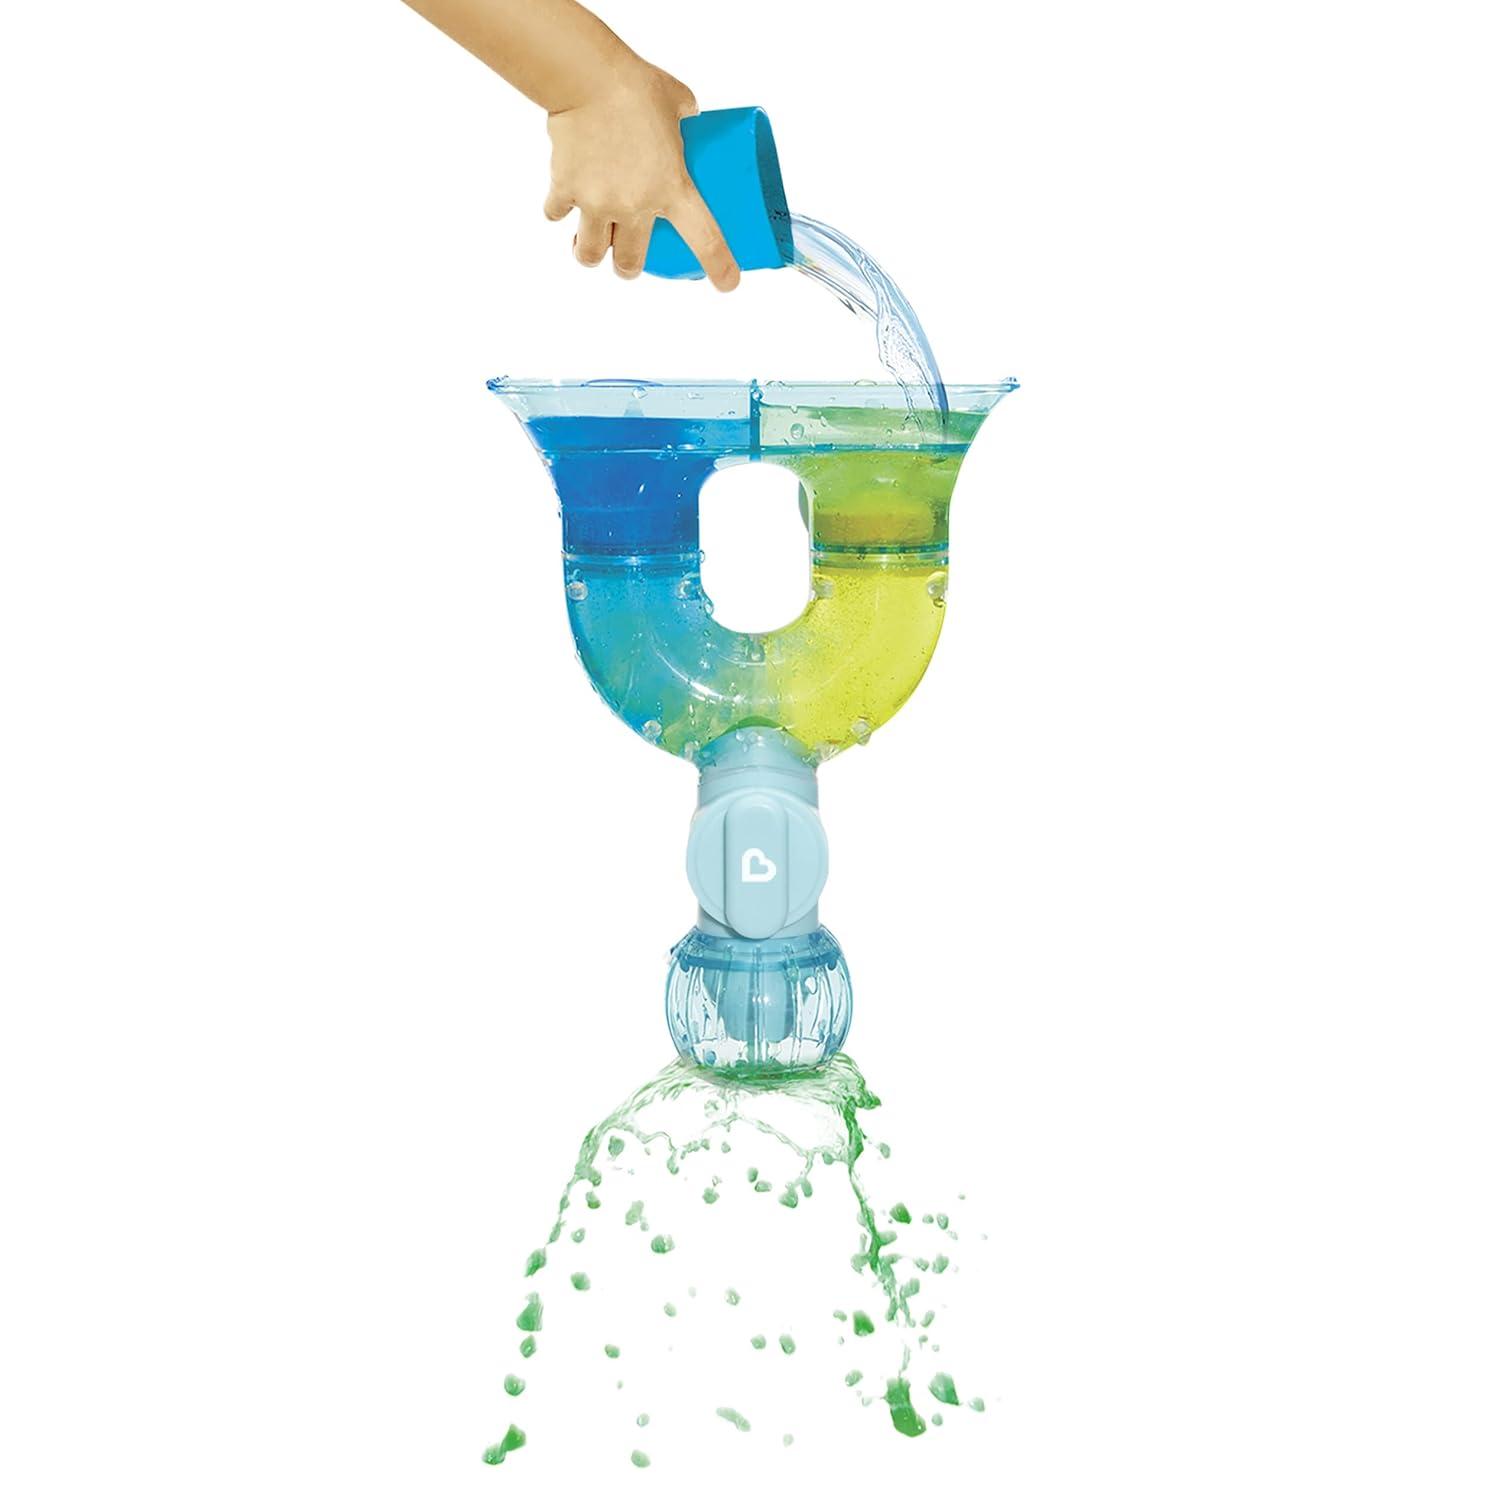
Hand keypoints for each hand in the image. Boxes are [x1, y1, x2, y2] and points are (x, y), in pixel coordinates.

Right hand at [543, 63, 739, 289]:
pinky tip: (563, 202)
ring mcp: (597, 202)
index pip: (704, 239)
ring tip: (588, 246)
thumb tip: (690, 115)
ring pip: (589, 253)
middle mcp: (634, 205)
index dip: (719, 266)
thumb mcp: (677, 100)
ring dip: (590, 254)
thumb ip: (687, 115)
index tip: (727, 283)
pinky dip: (559, 210)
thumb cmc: (634, 85)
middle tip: (627, 260)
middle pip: (629, 263)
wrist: (586, 77)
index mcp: (672, 188)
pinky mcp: (565, 189)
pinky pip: (558, 213)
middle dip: (628, 268)